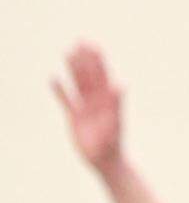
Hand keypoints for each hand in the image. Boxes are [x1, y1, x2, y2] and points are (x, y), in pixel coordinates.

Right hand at [52, 43, 124, 171]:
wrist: (104, 160)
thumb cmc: (113, 143)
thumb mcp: (115, 122)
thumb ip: (117, 103)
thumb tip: (121, 84)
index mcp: (108, 99)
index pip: (103, 75)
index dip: (98, 60)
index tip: (93, 45)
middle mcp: (97, 100)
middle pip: (89, 75)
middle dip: (85, 59)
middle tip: (79, 42)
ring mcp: (85, 107)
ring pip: (77, 84)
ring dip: (72, 69)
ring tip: (66, 53)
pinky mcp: (74, 117)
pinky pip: (65, 100)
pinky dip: (59, 90)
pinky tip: (53, 78)